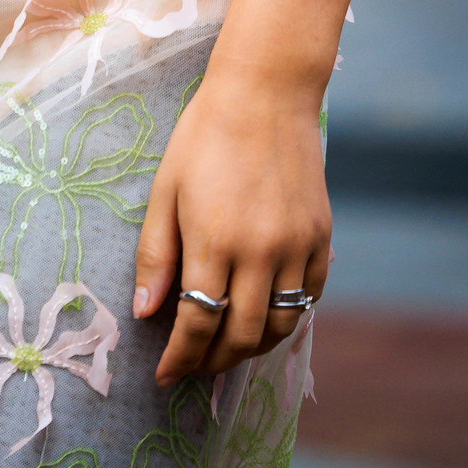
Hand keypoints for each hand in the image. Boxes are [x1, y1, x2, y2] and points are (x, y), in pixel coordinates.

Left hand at [132, 71, 329, 382]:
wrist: (265, 93)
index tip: (165, 375)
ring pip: (278, 326)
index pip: (198, 323)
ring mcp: (297, 246)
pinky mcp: (322, 237)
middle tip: (193, 366)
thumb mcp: (166, 189)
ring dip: (250, 349)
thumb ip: (155, 254)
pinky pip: (309, 298)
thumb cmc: (204, 136)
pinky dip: (287, 318)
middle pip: (241, 337)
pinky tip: (264, 316)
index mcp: (214, 239)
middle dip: (213, 362)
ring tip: (226, 349)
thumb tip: (145, 313)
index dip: (180, 357)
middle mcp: (261, 251)